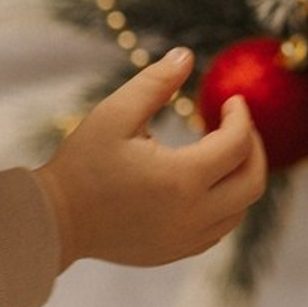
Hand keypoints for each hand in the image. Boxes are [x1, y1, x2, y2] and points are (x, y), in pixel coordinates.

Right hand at [34, 48, 267, 268]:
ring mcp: (187, 238)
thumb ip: (154, 83)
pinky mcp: (177, 251)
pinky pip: (220, 228)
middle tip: (239, 126)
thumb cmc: (82, 164)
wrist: (53, 221)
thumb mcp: (114, 114)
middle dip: (254, 149)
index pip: (238, 144)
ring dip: (241, 177)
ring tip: (224, 151)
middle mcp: (193, 214)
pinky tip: (207, 182)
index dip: (242, 116)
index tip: (232, 100)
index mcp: (182, 179)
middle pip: (253, 182)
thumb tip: (186, 55)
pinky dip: (226, 204)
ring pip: (241, 208)